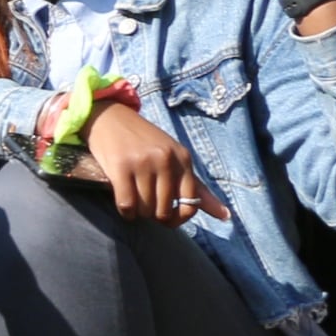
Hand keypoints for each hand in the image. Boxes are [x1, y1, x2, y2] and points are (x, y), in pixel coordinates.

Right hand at [79, 102, 224, 226]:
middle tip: (146, 207)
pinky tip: (124, 206)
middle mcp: (166, 160)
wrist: (109, 117)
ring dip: (138, 212)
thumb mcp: (174, 158)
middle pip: (164, 210)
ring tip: (134, 203)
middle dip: (154, 215)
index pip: (191, 202)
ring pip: (145, 208)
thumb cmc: (143, 141)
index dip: (179, 218)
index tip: (168, 218)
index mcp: (183, 158)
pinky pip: (126, 204)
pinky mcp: (120, 167)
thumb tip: (226, 217)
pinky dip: (126, 212)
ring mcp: (143, 163)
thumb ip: (198, 189)